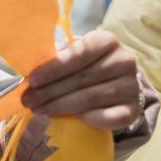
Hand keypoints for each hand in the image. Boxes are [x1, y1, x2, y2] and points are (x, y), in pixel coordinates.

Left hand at [21, 30, 141, 129]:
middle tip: (27, 100)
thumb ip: (56, 60)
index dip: (54, 68)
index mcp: (107, 40)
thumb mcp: (73, 56)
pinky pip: (107, 117)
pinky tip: (68, 119)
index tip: (31, 80)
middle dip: (49, 91)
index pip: (79, 53)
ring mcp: (131, 86)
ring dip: (59, 106)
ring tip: (38, 110)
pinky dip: (86, 119)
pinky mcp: (133, 110)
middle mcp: (125, 61)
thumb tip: (29, 74)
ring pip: (90, 98)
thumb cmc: (85, 66)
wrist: (115, 84)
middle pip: (81, 78)